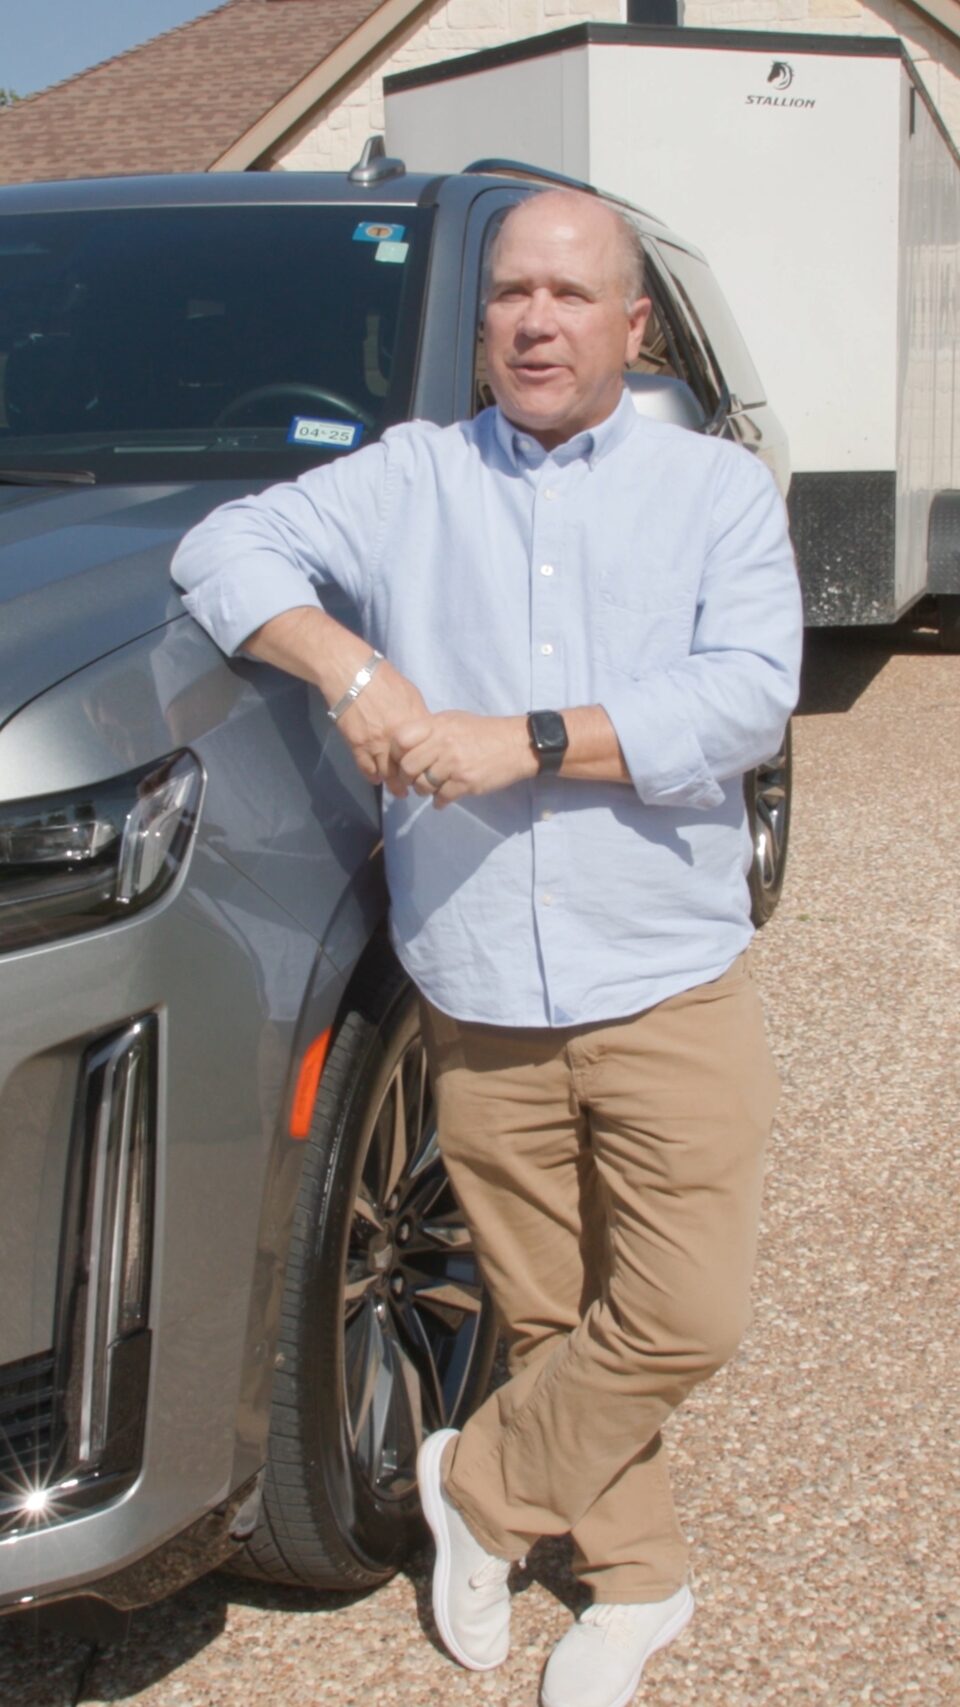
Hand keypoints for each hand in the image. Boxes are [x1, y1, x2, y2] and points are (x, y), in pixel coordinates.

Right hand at [336, 660, 429, 793]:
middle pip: (408, 769)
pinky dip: (373, 777)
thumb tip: (424, 731)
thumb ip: (418, 716)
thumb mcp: (411, 694)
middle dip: (411, 781)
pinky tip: (377, 778)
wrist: (351, 673)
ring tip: (397, 788)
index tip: (429, 772)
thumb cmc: (384, 678)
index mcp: (414, 723)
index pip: (426, 754)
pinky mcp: (357, 745)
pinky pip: (366, 769)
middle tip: (413, 787)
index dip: (429, 766)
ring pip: (387, 774)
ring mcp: (376, 743)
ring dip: (392, 783)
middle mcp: (397, 737)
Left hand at [391, 712, 536, 807]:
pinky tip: (443, 798)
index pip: (401, 739)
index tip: (401, 759)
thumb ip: (429, 730)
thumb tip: (404, 744)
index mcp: (438, 725)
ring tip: (431, 788)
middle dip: (407, 777)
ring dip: (423, 791)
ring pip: (422, 785)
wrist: (516, 744)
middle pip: (408, 767)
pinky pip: (441, 798)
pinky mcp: (466, 783)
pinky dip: (439, 801)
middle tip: (413, 780)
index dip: (396, 753)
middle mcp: (443, 743)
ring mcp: (454, 764)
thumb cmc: (482, 732)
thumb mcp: (453, 720)